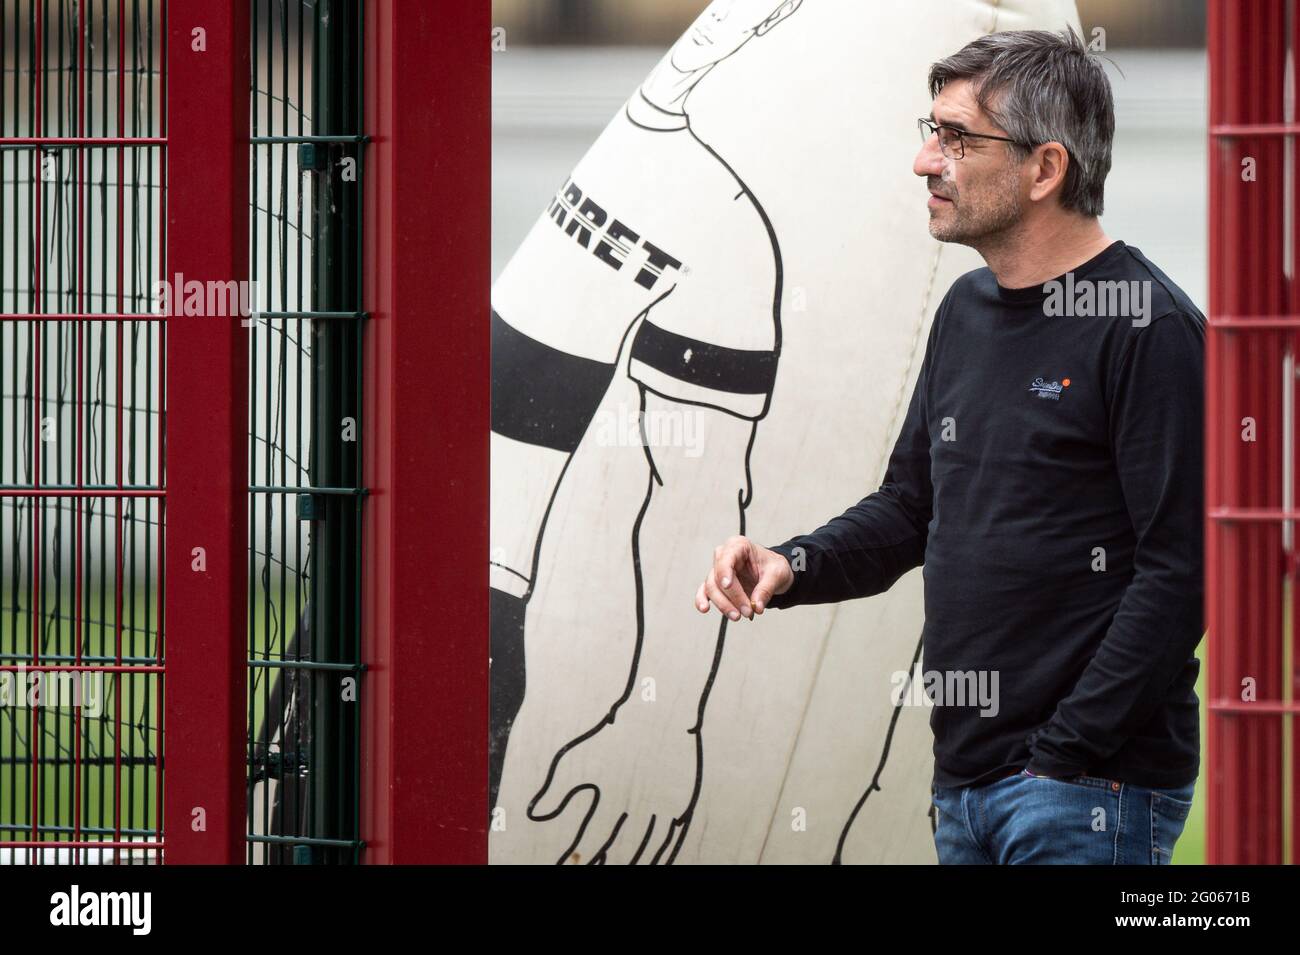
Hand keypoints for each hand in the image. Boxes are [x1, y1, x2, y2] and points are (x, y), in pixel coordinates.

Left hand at [528, 706, 699, 864]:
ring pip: (649, 848)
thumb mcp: (579, 756)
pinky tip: (652, 860)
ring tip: (624, 870)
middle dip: (606, 863)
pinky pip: (670, 838)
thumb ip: (557, 788)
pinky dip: (661, 853)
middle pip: (622, 849)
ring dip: (635, 862)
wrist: (658, 713)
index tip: (569, 865)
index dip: (581, 856)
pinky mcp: (680, 803)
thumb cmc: (614, 735)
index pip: (594, 840)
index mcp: (614, 797)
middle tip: (595, 870)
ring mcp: (663, 806)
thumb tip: (536, 814)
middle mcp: (639, 806)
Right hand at [694, 535, 792, 619]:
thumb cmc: (773, 567)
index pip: (726, 559)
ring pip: (711, 587)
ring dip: (723, 604)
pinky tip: (704, 608)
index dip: (724, 572)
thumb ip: (766, 589)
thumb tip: (756, 606)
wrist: (773, 573)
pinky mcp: (716, 584)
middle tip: (747, 612)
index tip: (727, 586)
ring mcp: (718, 570)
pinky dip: (703, 600)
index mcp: (739, 546)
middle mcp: (724, 556)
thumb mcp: (777, 574)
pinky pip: (705, 592)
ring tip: (738, 616)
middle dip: (731, 597)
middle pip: (717, 577)